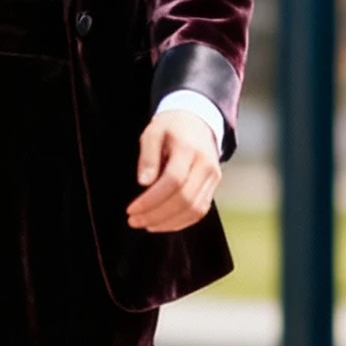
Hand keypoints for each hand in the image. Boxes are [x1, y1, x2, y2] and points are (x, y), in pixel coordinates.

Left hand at [126, 110, 220, 233]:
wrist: (198, 121)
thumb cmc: (171, 127)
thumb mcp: (152, 133)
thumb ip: (147, 157)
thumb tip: (143, 183)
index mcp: (189, 149)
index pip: (173, 181)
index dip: (151, 200)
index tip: (131, 209)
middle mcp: (206, 165)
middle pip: (184, 200)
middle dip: (157, 215)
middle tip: (134, 221)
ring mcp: (213, 177)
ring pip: (194, 210)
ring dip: (168, 222)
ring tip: (145, 224)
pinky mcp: (213, 186)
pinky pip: (200, 211)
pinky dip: (181, 222)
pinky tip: (162, 223)